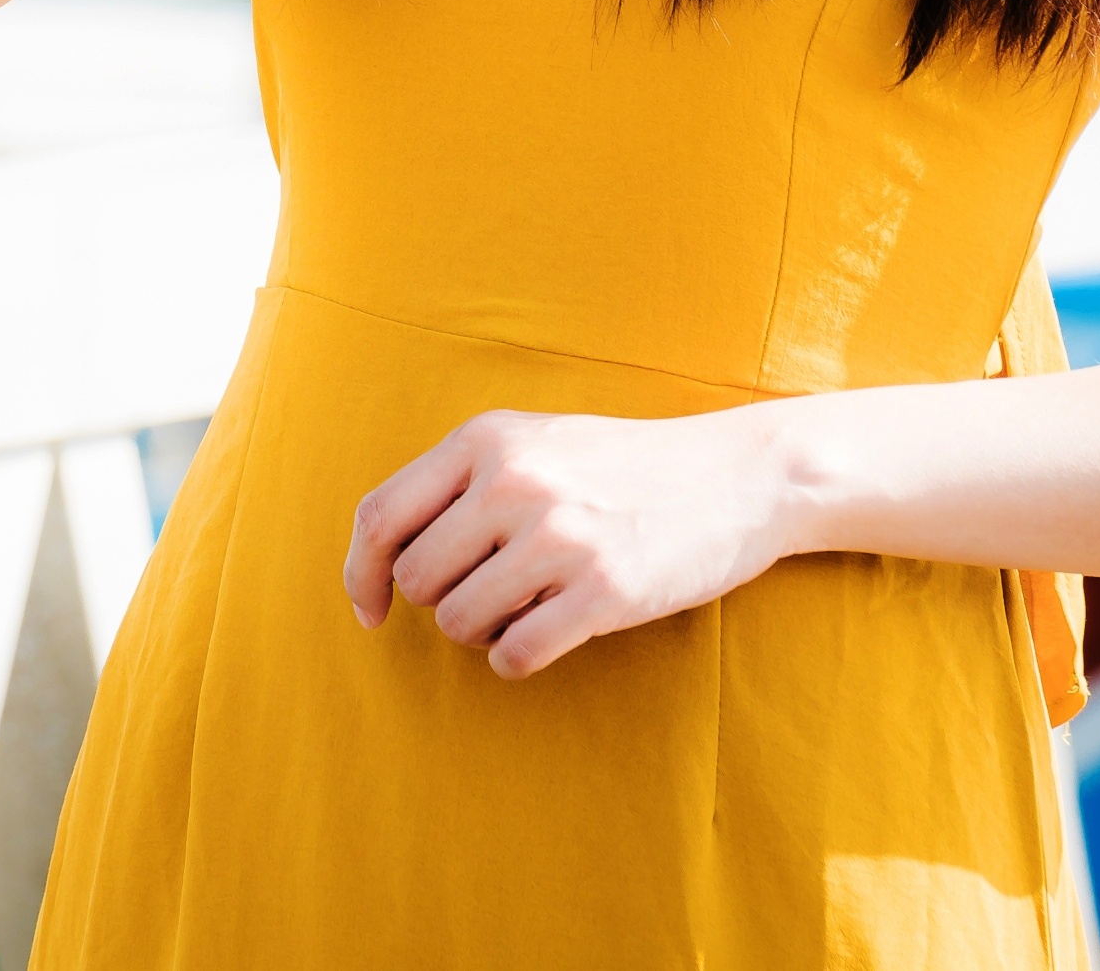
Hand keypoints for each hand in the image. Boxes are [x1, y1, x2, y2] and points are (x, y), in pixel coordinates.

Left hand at [345, 406, 810, 678]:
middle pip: (419, 580)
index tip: (371, 611)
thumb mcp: (533, 442)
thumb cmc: (621, 467)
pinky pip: (515, 655)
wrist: (738, 475)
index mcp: (486, 439)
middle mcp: (514, 481)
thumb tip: (379, 560)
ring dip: (484, 633)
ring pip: (461, 623)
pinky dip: (517, 659)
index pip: (380, 516)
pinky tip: (546, 636)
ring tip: (530, 606)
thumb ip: (459, 484)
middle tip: (494, 592)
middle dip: (445, 601)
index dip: (361, 574)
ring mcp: (560, 536)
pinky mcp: (604, 590)